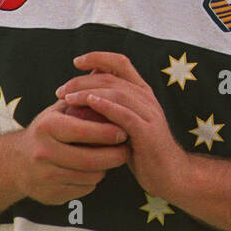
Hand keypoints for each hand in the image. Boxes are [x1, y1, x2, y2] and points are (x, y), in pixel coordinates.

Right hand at [15, 96, 131, 204]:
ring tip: (109, 158)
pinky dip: (93, 180)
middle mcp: (43, 152)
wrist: (15, 163)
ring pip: (91, 177)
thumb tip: (106, 70)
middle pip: (90, 160)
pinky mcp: (50, 195)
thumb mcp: (58, 110)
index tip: (125, 130)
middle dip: (115, 155)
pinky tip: (91, 171)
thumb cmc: (48, 130)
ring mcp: (45, 176)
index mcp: (46, 127)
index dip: (108, 132)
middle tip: (127, 149)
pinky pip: (84, 189)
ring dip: (105, 168)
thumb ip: (82, 95)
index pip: (83, 131)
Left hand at [55, 52, 191, 199]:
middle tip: (62, 90)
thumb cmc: (143, 150)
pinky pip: (125, 114)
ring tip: (67, 98)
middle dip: (84, 80)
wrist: (169, 174)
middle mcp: (147, 98)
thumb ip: (112, 106)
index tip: (77, 61)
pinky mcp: (147, 132)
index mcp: (142, 92)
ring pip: (117, 92)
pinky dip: (106, 106)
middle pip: (113, 77)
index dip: (99, 57)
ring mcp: (149, 114)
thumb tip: (85, 92)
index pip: (121, 62)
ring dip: (89, 92)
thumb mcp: (126, 123)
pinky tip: (90, 104)